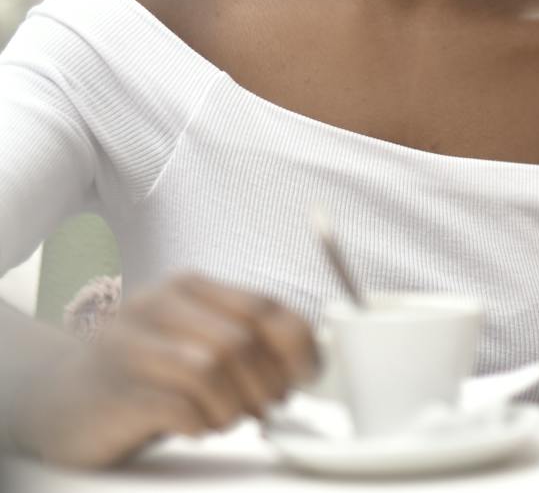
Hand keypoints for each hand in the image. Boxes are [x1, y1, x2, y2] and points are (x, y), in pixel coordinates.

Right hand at [11, 273, 317, 467]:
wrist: (50, 397)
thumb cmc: (140, 372)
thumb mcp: (192, 340)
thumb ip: (243, 339)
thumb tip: (310, 361)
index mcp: (188, 289)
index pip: (265, 307)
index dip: (300, 346)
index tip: (308, 377)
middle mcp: (157, 308)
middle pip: (243, 340)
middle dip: (271, 382)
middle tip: (270, 407)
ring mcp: (130, 348)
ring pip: (213, 368)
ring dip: (237, 405)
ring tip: (229, 419)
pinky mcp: (114, 392)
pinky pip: (179, 408)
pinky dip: (203, 424)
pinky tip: (196, 427)